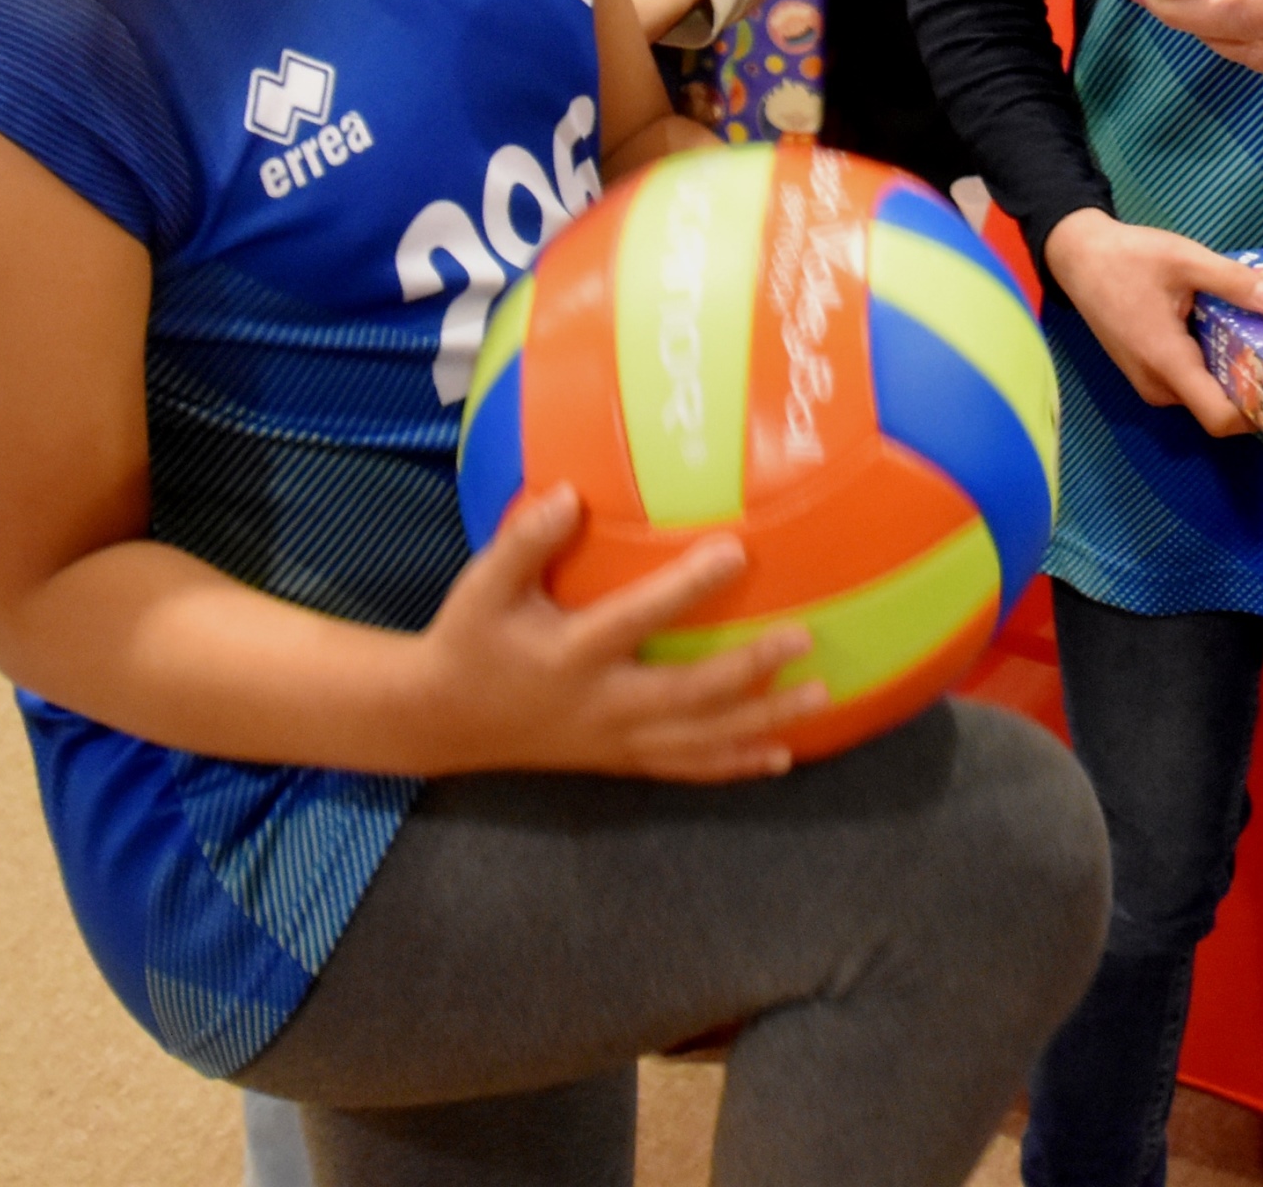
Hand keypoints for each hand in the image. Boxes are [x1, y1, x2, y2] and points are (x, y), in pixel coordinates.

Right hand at [411, 485, 822, 780]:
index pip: (637, 619)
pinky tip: (781, 757)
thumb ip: (523, 542)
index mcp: (570, 656)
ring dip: (762, 722)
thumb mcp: (481, 588)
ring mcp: (615, 740)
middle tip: (805, 639)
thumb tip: (566, 495)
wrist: (443, 720)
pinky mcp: (620, 760)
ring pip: (700, 740)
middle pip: (689, 694)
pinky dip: (735, 764)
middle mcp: (601, 705)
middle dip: (749, 670)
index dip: (687, 588)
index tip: (736, 551)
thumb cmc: (470, 640)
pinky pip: (687, 768)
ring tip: (820, 698)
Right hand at [1040, 209, 1262, 436]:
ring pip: (1203, 394)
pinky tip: (1229, 333)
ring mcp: (1149, 381)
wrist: (1078, 256)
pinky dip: (1212, 365)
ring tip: (1262, 339)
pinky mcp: (1146, 371)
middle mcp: (1158, 384)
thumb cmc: (1129, 258)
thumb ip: (1233, 282)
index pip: (1218, 418)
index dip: (1256, 414)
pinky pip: (1188, 381)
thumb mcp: (1185, 259)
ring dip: (1232, 374)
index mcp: (1167, 362)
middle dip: (1252, 388)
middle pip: (1216, 408)